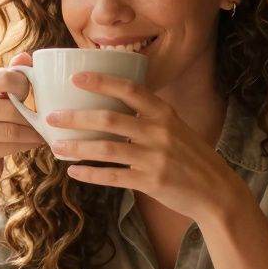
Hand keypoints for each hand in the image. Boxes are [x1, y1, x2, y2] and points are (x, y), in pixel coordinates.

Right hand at [0, 52, 46, 188]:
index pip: (5, 78)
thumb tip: (26, 56)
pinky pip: (8, 147)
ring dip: (32, 131)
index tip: (29, 94)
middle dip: (31, 114)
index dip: (24, 86)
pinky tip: (36, 142)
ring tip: (43, 130)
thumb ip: (10, 75)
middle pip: (9, 108)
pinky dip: (27, 144)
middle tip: (46, 117)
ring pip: (10, 129)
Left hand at [45, 72, 242, 220]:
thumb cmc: (191, 156)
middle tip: (52, 117)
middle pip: (110, 119)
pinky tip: (74, 172)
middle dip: (77, 117)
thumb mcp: (176, 128)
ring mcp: (155, 158)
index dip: (101, 81)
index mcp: (164, 113)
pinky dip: (91, 174)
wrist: (216, 190)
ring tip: (56, 146)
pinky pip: (114, 177)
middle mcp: (160, 132)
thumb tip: (114, 102)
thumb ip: (149, 116)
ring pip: (107, 149)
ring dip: (78, 147)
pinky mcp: (151, 182)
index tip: (76, 78)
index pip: (130, 89)